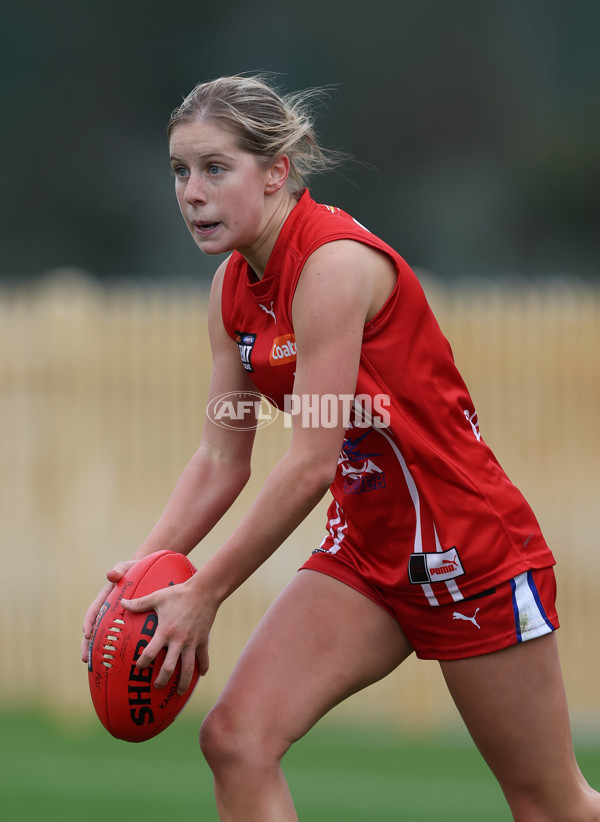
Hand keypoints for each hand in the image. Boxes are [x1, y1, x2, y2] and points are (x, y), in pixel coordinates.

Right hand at [81, 560, 137, 662]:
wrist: (144, 570)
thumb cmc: (133, 568)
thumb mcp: (126, 567)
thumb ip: (118, 569)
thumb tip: (111, 574)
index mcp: (104, 598)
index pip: (93, 612)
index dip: (89, 623)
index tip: (87, 635)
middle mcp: (107, 609)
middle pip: (94, 628)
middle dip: (88, 644)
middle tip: (85, 659)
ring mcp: (115, 617)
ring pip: (104, 635)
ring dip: (97, 649)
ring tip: (95, 665)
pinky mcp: (124, 621)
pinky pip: (118, 635)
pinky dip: (115, 646)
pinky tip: (117, 661)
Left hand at [121, 577, 213, 694]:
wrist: (204, 591)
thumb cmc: (178, 593)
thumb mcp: (157, 597)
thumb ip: (139, 603)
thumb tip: (122, 603)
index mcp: (165, 631)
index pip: (150, 653)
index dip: (142, 663)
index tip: (138, 668)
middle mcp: (178, 640)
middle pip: (169, 668)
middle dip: (162, 680)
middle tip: (157, 686)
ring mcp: (192, 642)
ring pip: (188, 668)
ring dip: (184, 682)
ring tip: (179, 692)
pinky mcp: (203, 640)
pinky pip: (204, 657)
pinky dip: (203, 667)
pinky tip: (202, 674)